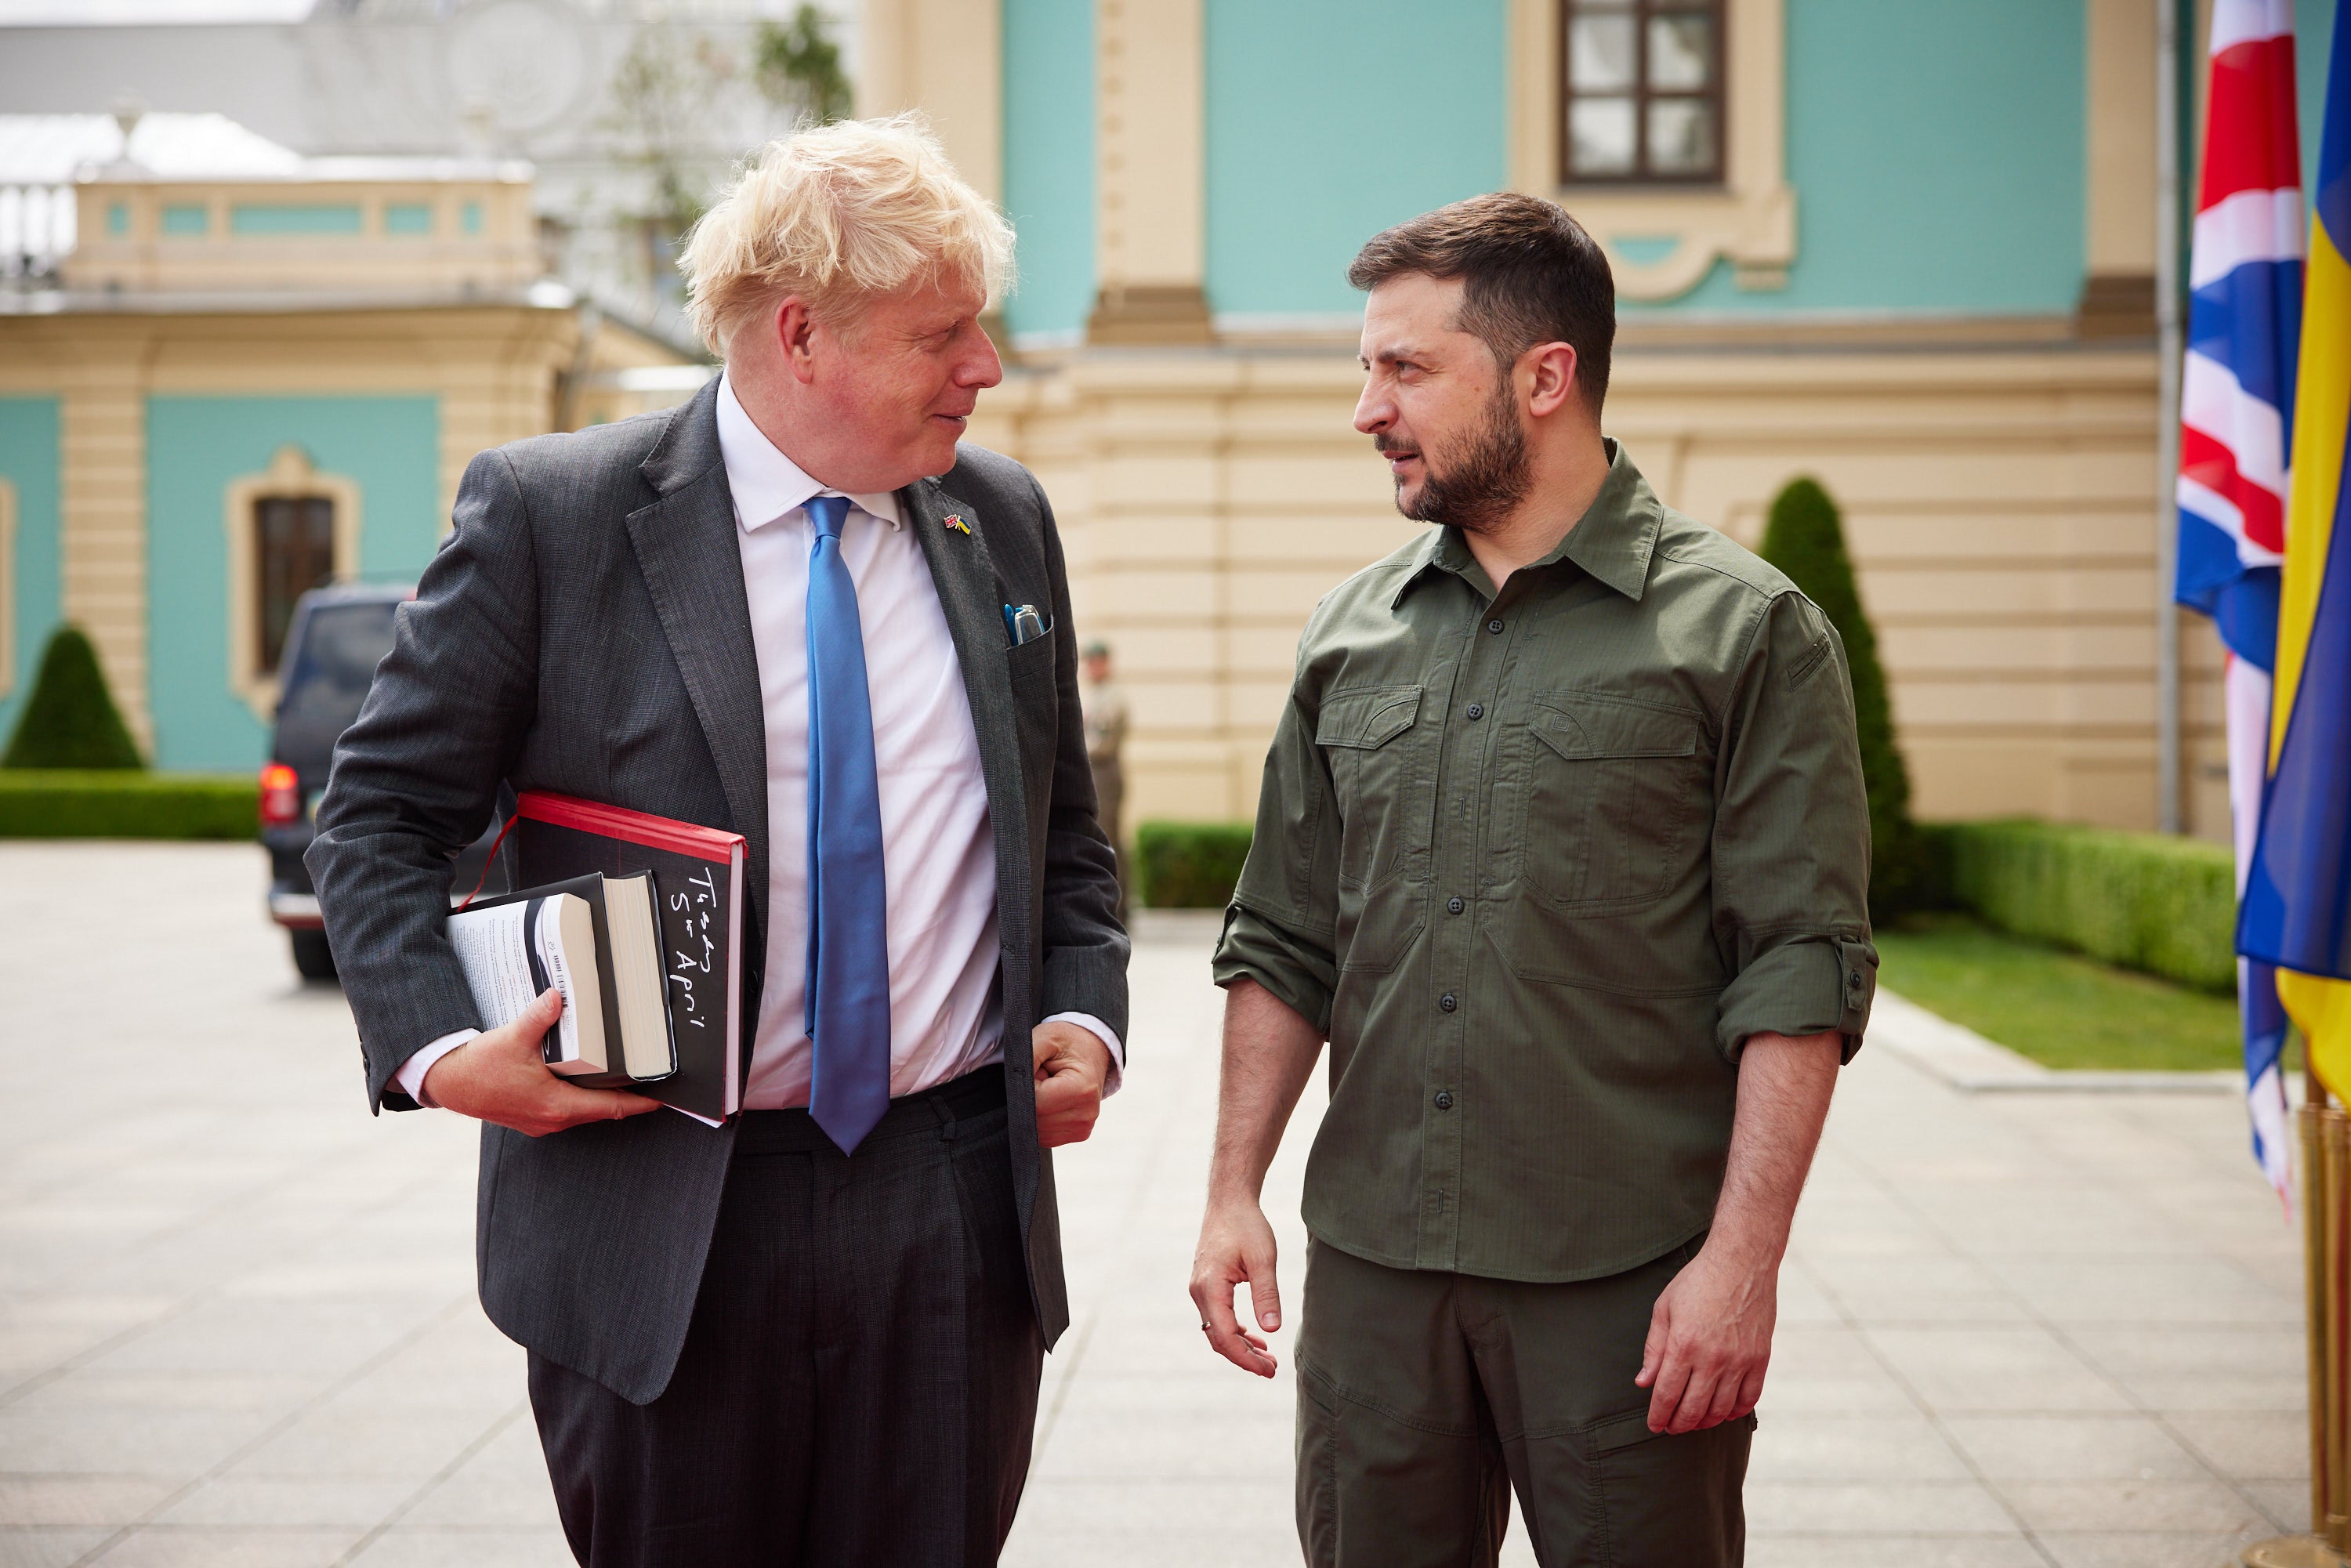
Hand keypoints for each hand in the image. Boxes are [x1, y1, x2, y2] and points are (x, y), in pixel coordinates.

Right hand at [421, 988, 663, 1137]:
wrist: (447, 1082)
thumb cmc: (478, 1067)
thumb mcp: (512, 1037)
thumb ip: (539, 1016)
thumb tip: (558, 996)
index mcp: (556, 1105)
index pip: (611, 1108)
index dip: (641, 1103)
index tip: (664, 1099)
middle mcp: (553, 1119)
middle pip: (603, 1111)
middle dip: (627, 1097)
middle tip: (650, 1079)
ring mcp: (542, 1120)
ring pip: (585, 1110)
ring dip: (604, 1096)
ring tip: (626, 1077)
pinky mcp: (533, 1116)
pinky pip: (568, 1108)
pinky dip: (583, 1096)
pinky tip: (588, 1077)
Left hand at [1032, 1021, 1109, 1147]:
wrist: (1091, 1048)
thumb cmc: (1067, 1042)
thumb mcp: (1045, 1037)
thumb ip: (1026, 1056)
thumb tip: (1012, 1085)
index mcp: (1081, 1090)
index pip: (1035, 1103)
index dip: (1025, 1087)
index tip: (1036, 1071)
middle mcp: (1086, 1114)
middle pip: (1036, 1120)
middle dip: (1029, 1100)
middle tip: (1042, 1077)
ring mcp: (1083, 1127)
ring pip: (1038, 1132)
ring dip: (1034, 1111)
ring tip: (1048, 1088)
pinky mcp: (1079, 1134)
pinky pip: (1045, 1136)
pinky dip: (1041, 1119)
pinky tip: (1051, 1101)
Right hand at [1189, 1197, 1280, 1377]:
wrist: (1229, 1201)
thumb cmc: (1246, 1225)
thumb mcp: (1263, 1259)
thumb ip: (1266, 1294)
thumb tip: (1272, 1329)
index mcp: (1210, 1287)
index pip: (1226, 1336)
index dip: (1246, 1358)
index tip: (1268, 1370)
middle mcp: (1199, 1292)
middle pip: (1218, 1338)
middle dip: (1244, 1358)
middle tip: (1272, 1370)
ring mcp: (1200, 1289)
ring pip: (1217, 1330)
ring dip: (1240, 1346)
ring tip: (1267, 1359)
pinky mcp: (1207, 1285)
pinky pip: (1217, 1317)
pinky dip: (1235, 1331)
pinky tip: (1255, 1338)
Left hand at [1634, 1239, 1777, 1433]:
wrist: (1741, 1262)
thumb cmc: (1697, 1281)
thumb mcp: (1664, 1309)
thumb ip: (1654, 1349)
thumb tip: (1644, 1382)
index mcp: (1684, 1345)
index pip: (1667, 1394)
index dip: (1658, 1415)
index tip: (1654, 1425)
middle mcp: (1713, 1358)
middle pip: (1693, 1409)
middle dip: (1678, 1424)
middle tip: (1671, 1428)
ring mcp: (1740, 1360)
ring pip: (1721, 1409)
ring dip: (1705, 1421)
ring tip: (1694, 1422)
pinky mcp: (1761, 1359)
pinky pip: (1749, 1398)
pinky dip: (1736, 1411)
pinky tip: (1724, 1412)